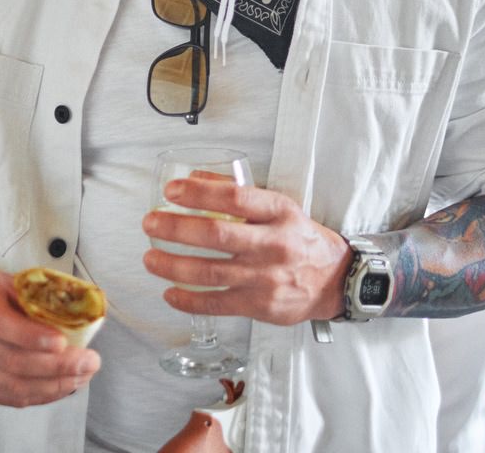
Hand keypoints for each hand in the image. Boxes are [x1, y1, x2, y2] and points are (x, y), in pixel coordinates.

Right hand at [0, 271, 100, 407]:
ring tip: (83, 376)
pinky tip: (63, 386)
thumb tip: (79, 310)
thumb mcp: (10, 282)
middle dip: (58, 366)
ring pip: (15, 386)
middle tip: (88, 362)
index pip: (1, 326)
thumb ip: (38, 295)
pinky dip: (42, 395)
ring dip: (55, 385)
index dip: (33, 337)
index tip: (62, 342)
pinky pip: (12, 398)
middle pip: (14, 362)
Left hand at [141, 176, 351, 324]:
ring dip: (173, 265)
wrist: (334, 279)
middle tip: (151, 223)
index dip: (199, 192)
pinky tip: (170, 293)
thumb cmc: (300, 239)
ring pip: (210, 272)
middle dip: (175, 228)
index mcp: (279, 212)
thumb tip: (195, 178)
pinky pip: (216, 304)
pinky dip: (188, 300)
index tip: (172, 190)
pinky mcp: (260, 305)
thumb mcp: (279, 207)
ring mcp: (266, 277)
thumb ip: (239, 193)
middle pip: (216, 234)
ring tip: (151, 258)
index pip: (234, 197)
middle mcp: (273, 244)